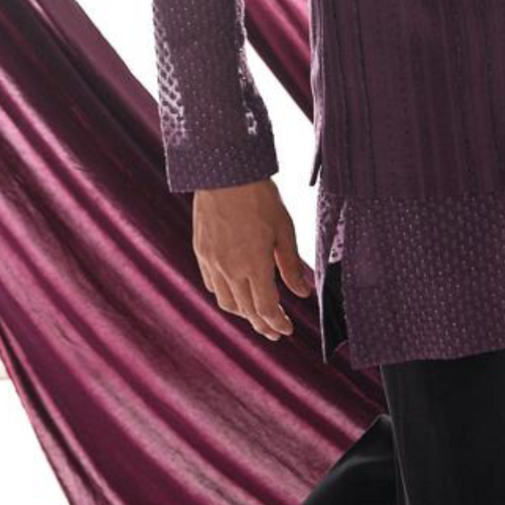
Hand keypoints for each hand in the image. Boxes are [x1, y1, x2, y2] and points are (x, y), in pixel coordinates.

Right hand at [192, 179, 312, 339]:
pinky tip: (235, 292)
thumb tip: (302, 293)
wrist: (225, 173)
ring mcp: (212, 261)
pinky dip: (225, 295)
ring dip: (243, 313)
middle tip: (275, 332)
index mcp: (254, 265)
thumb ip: (290, 266)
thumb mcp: (284, 230)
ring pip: (226, 301)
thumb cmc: (260, 197)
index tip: (287, 330)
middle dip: (262, 325)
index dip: (277, 323)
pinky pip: (212, 284)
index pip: (265, 309)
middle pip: (246, 311)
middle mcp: (230, 269)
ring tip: (257, 315)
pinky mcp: (201, 251)